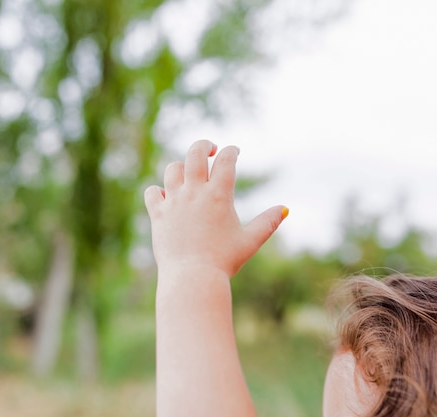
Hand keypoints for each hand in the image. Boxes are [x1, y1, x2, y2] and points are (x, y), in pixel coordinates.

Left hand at [144, 140, 287, 277]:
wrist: (192, 278)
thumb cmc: (224, 262)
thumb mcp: (250, 241)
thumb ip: (267, 223)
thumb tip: (284, 209)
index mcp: (219, 195)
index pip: (226, 160)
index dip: (232, 151)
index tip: (234, 152)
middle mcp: (194, 192)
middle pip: (195, 153)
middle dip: (204, 145)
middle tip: (211, 149)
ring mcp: (173, 201)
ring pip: (172, 169)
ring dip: (181, 167)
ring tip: (188, 174)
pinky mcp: (157, 214)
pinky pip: (152, 192)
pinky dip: (158, 191)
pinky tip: (166, 196)